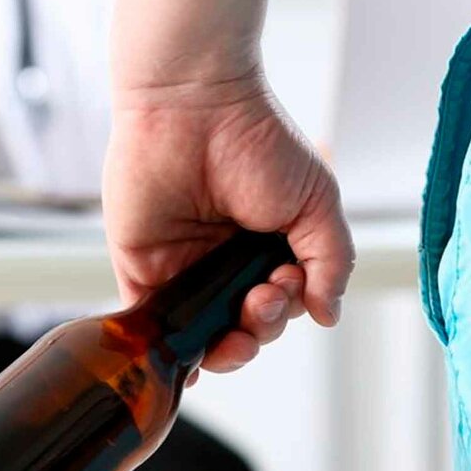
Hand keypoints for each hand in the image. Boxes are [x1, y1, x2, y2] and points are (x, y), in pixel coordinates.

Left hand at [103, 69, 353, 373]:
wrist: (193, 104)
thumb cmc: (256, 139)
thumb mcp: (315, 202)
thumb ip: (330, 261)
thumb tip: (327, 314)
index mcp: (264, 247)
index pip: (279, 304)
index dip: (285, 310)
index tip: (286, 284)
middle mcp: (223, 261)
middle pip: (244, 325)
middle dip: (260, 328)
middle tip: (261, 300)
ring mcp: (181, 267)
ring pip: (204, 332)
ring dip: (226, 347)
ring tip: (239, 326)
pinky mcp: (141, 267)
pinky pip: (153, 323)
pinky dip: (169, 351)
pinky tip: (193, 366)